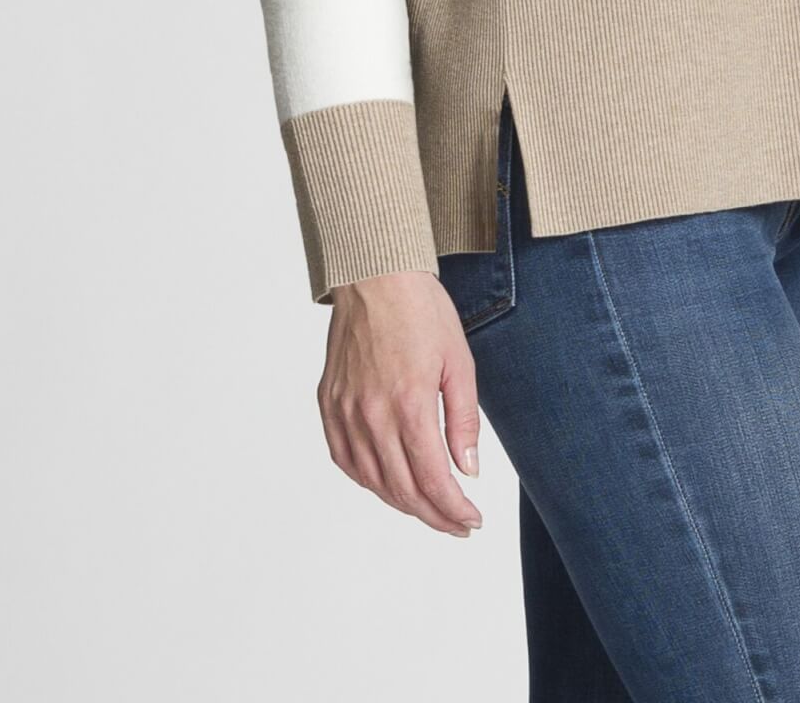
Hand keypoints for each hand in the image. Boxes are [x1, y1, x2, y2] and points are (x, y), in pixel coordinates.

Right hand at [316, 270, 485, 535]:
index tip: (472, 521)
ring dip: (402, 503)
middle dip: (434, 515)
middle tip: (457, 524)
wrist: (374, 275)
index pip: (433, 480)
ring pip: (372, 481)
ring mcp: (344, 411)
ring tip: (428, 508)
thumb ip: (463, 420)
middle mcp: (371, 415)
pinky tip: (386, 483)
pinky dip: (367, 481)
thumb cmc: (420, 310)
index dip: (454, 510)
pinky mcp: (328, 403)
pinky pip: (345, 459)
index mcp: (408, 405)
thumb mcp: (458, 361)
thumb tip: (468, 470)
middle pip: (402, 490)